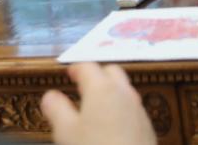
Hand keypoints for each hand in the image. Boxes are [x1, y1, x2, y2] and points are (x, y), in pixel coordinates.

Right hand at [40, 63, 156, 144]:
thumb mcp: (66, 131)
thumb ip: (56, 109)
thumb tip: (50, 95)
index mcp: (101, 88)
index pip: (88, 66)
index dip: (76, 67)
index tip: (69, 72)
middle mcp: (123, 92)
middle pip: (111, 72)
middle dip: (97, 74)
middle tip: (83, 85)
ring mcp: (138, 108)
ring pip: (124, 89)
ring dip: (111, 90)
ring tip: (96, 104)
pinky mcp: (147, 125)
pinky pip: (132, 107)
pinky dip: (121, 107)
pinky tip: (112, 124)